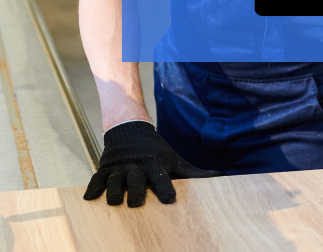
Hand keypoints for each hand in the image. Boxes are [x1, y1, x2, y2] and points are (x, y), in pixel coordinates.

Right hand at [83, 121, 219, 207]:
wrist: (131, 131)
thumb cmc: (157, 152)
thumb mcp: (176, 161)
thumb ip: (195, 173)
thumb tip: (220, 176)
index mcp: (155, 166)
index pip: (162, 178)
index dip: (165, 188)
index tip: (170, 200)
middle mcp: (137, 167)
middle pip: (136, 180)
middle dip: (136, 191)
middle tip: (136, 203)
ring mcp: (119, 168)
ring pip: (115, 180)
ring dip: (114, 191)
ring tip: (114, 201)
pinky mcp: (105, 169)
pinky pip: (96, 179)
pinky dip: (93, 188)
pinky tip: (90, 198)